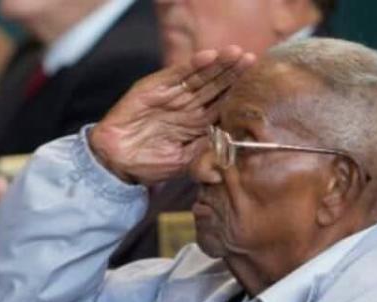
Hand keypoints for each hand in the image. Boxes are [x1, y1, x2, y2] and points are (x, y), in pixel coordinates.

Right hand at [89, 46, 254, 184]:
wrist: (116, 160)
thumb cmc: (149, 163)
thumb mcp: (182, 165)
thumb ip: (202, 162)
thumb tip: (221, 173)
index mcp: (199, 125)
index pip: (224, 105)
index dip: (239, 95)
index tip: (259, 87)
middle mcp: (189, 107)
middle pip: (216, 86)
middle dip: (233, 73)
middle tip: (252, 60)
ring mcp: (173, 95)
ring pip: (200, 77)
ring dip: (218, 65)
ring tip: (236, 54)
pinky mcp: (155, 87)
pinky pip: (177, 74)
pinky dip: (192, 65)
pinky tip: (209, 56)